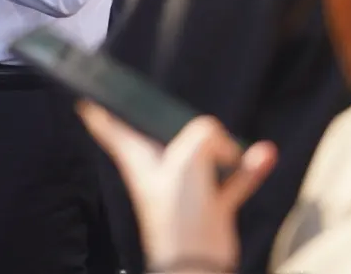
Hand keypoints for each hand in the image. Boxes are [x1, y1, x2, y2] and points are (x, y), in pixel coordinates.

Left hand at [79, 104, 275, 271]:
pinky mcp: (210, 202)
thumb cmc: (178, 211)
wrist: (196, 261)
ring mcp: (184, 184)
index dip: (97, 108)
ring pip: (204, 154)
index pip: (108, 125)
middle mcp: (157, 166)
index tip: (86, 93)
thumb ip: (205, 136)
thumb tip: (224, 147)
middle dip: (177, 122)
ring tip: (232, 151)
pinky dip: (248, 168)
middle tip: (182, 116)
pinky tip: (265, 154)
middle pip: (163, 133)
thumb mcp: (188, 157)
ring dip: (225, 148)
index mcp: (136, 154)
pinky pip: (233, 178)